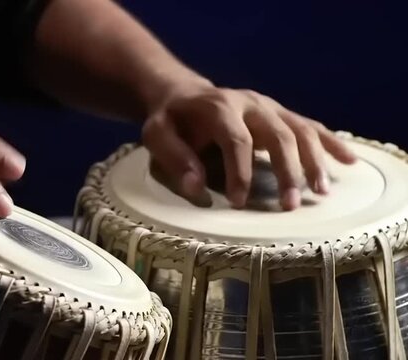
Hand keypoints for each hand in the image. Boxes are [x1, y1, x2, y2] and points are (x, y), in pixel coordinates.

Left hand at [142, 84, 356, 210]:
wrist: (184, 96)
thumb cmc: (171, 121)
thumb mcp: (156, 134)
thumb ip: (174, 158)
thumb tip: (197, 189)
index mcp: (218, 106)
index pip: (236, 139)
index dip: (240, 171)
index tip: (239, 202)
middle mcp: (249, 103)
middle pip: (278, 133)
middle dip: (286, 171)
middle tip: (289, 206)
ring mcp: (269, 106)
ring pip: (300, 130)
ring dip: (314, 161)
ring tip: (321, 192)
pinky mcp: (279, 113)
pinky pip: (311, 126)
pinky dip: (331, 143)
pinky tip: (349, 161)